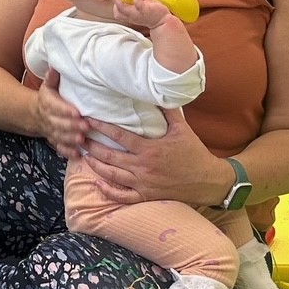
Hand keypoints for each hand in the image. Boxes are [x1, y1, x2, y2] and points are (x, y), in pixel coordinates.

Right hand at [37, 68, 87, 158]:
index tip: (77, 112)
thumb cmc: (48, 98)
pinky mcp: (54, 140)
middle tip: (85, 127)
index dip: (66, 110)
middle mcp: (48, 118)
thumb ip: (52, 78)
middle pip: (59, 123)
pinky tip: (76, 155)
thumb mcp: (48, 86)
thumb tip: (55, 66)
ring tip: (82, 140)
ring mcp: (51, 131)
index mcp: (48, 103)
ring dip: (70, 139)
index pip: (57, 107)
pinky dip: (67, 152)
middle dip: (72, 126)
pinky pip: (59, 147)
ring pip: (60, 136)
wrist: (34, 114)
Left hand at [83, 110, 218, 204]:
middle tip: (79, 137)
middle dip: (92, 146)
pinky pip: (122, 196)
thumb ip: (167, 111)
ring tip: (84, 156)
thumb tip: (157, 92)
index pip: (119, 137)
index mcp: (150, 149)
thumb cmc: (195, 153)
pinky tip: (98, 184)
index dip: (101, 128)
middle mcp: (143, 167)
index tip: (87, 121)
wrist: (209, 180)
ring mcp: (143, 184)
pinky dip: (108, 191)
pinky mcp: (146, 196)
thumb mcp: (182, 129)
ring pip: (112, 176)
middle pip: (110, 156)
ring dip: (95, 166)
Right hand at [111, 0, 170, 28]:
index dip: (115, 7)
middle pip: (118, 12)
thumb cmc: (154, 13)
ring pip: (123, 8)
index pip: (118, 14)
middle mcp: (132, 16)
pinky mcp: (144, 10)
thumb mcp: (146, 3)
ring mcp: (137, 14)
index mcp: (131, 16)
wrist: (163, 21)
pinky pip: (137, 1)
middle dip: (115, 1)